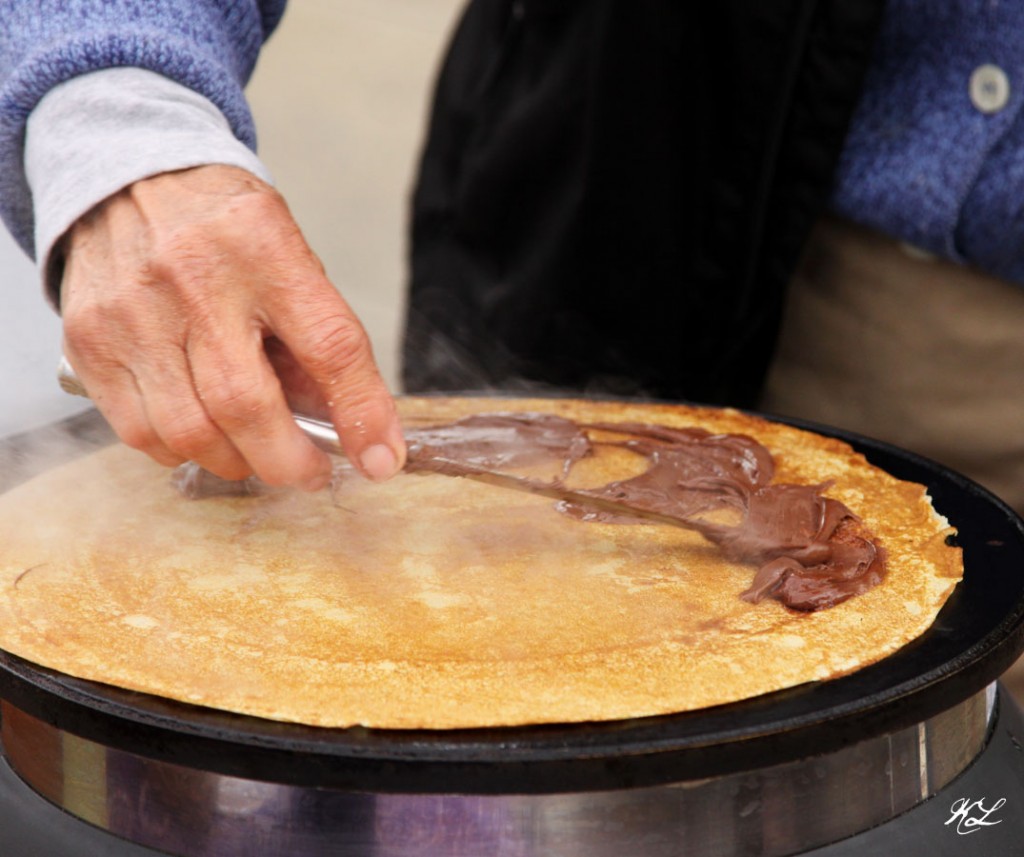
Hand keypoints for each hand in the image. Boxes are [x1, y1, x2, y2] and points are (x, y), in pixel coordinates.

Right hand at [60, 165, 404, 487]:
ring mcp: (134, 314)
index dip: (362, 412)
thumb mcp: (288, 257)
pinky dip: (180, 451)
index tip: (379, 458)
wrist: (126, 176)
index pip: (329, 345)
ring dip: (236, 462)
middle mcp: (195, 280)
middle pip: (246, 406)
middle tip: (309, 472)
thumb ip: (313, 338)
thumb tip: (340, 425)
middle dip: (289, 461)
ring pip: (189, 432)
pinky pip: (139, 432)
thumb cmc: (223, 227)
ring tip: (254, 452)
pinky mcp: (90, 343)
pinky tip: (201, 432)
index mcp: (265, 248)